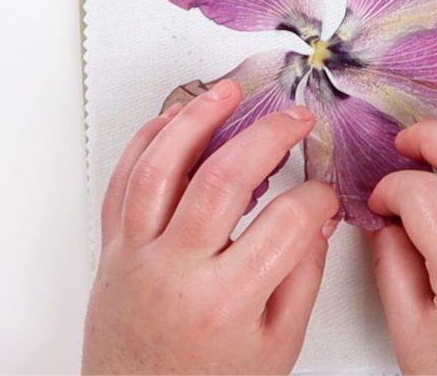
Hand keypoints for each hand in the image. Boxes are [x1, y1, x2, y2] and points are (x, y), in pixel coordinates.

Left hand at [82, 80, 338, 374]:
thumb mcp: (276, 345)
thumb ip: (302, 276)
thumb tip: (317, 218)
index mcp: (226, 302)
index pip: (285, 224)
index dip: (316, 196)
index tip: (323, 193)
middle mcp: (175, 272)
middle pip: (221, 179)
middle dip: (265, 136)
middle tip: (293, 117)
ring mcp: (136, 255)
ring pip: (160, 167)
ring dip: (196, 118)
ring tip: (228, 91)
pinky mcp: (113, 248)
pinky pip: (121, 181)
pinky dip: (146, 142)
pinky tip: (172, 121)